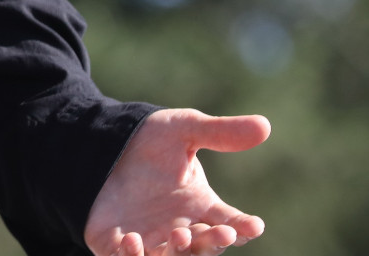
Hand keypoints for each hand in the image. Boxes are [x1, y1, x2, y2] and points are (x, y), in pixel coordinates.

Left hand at [83, 109, 270, 255]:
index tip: (254, 225)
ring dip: (178, 253)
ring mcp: (153, 240)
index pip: (231, 223)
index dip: (244, 227)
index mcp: (201, 206)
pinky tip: (133, 241)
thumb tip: (265, 126)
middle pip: (205, 247)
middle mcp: (182, 228)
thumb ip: (220, 132)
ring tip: (179, 235)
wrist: (103, 145)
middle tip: (221, 233)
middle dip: (214, 242)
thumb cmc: (150, 140)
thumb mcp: (184, 130)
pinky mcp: (119, 245)